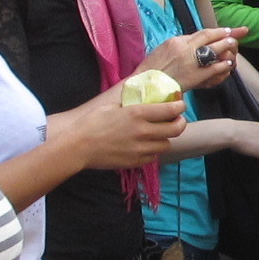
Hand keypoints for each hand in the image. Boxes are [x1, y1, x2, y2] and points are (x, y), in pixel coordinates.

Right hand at [50, 93, 188, 170]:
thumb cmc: (91, 122)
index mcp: (137, 113)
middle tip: (177, 120)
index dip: (179, 106)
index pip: (171, 110)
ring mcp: (141, 149)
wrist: (78, 146)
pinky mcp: (136, 162)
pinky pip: (153, 156)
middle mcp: (143, 132)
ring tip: (159, 133)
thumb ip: (132, 103)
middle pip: (175, 129)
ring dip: (165, 138)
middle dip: (179, 123)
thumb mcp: (112, 105)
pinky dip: (152, 150)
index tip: (180, 105)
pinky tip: (145, 145)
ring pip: (166, 144)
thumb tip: (144, 98)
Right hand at [138, 28, 244, 90]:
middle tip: (234, 35)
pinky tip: (229, 64)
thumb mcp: (163, 51)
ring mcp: (191, 62)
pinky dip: (224, 65)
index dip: (216, 31)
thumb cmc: (152, 71)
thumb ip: (179, 46)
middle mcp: (184, 48)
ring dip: (227, 47)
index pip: (201, 33)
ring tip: (233, 47)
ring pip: (215, 49)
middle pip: (210, 37)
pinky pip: (215, 68)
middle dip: (225, 34)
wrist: (146, 87)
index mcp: (176, 41)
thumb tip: (194, 44)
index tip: (226, 30)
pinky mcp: (195, 76)